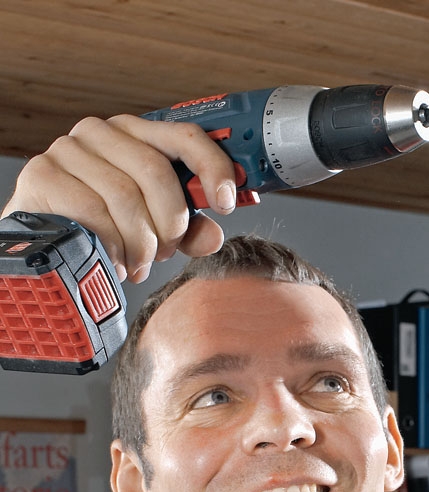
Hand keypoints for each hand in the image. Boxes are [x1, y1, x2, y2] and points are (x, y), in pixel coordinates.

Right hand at [1, 115, 240, 281]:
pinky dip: (112, 244)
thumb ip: (189, 230)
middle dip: (170, 222)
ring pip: (126, 196)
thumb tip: (213, 236)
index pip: (186, 136)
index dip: (214, 167)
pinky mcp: (41, 174)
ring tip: (138, 261)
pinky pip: (94, 212)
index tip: (226, 202)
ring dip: (141, 241)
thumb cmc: (104, 226)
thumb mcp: (156, 228)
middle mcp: (101, 132)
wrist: (46, 240)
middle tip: (166, 250)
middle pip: (156, 171)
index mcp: (136, 134)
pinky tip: (114, 259)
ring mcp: (68, 149)